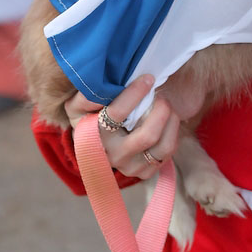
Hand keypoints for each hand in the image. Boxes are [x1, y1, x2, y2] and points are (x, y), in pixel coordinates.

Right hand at [64, 75, 181, 179]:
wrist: (98, 140)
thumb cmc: (91, 114)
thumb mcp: (79, 104)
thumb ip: (87, 96)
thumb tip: (100, 88)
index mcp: (91, 136)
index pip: (116, 114)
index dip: (135, 94)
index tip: (148, 79)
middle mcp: (111, 155)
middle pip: (147, 135)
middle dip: (161, 110)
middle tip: (161, 96)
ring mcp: (129, 167)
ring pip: (163, 146)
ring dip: (171, 121)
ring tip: (167, 106)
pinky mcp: (144, 172)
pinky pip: (168, 152)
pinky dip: (172, 132)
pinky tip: (167, 121)